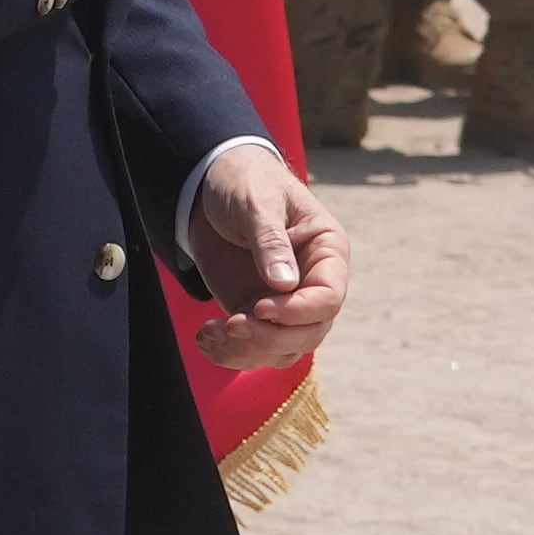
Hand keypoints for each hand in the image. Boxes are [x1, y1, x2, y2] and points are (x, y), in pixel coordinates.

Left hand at [181, 142, 349, 370]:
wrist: (208, 186)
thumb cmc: (244, 182)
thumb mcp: (256, 201)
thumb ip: (271, 240)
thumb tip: (285, 285)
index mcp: (327, 252)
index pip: (329, 298)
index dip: (298, 312)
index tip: (259, 308)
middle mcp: (311, 284)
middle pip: (309, 333)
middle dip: (270, 337)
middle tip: (231, 325)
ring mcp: (284, 303)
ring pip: (282, 349)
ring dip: (247, 350)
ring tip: (211, 332)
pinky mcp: (254, 313)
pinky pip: (252, 348)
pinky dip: (229, 352)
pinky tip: (204, 337)